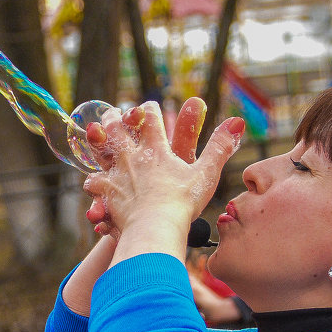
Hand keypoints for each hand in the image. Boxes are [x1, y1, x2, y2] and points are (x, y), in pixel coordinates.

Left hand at [84, 101, 243, 248]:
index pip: (151, 119)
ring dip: (98, 139)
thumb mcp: (206, 173)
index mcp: (156, 149)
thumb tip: (237, 122)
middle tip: (115, 111)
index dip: (151, 109)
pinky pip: (93, 182)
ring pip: (100, 149)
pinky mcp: (105, 192)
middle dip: (117, 117)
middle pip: (118, 127)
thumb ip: (220, 147)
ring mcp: (116, 172)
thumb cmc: (183, 202)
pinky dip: (94, 182)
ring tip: (95, 134)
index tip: (150, 105)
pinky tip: (94, 183)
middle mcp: (132, 155)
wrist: (156, 226)